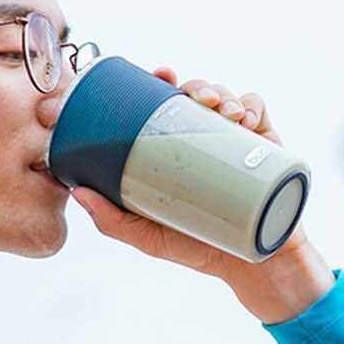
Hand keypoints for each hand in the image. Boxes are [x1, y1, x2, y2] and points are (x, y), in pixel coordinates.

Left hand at [70, 67, 311, 286]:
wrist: (251, 269)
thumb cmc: (197, 249)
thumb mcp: (148, 237)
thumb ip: (112, 220)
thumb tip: (76, 192)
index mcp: (175, 152)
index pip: (166, 107)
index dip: (162, 83)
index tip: (160, 73)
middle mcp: (204, 142)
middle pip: (198, 96)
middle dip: (195, 85)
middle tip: (193, 95)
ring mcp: (236, 143)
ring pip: (228, 99)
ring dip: (223, 94)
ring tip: (220, 110)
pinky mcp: (267, 149)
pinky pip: (259, 112)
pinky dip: (251, 107)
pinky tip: (244, 119)